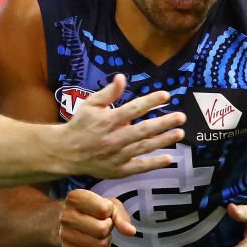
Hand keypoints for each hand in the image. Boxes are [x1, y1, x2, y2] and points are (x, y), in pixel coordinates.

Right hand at [59, 189, 136, 246]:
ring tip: (100, 233)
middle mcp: (65, 216)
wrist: (70, 220)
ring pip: (99, 245)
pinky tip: (95, 242)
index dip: (109, 211)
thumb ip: (120, 216)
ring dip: (106, 240)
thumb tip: (131, 232)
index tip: (103, 210)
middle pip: (101, 229)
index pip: (103, 210)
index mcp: (75, 198)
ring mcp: (64, 235)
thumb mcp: (109, 204)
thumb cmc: (93, 209)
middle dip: (108, 227)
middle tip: (103, 223)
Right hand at [64, 74, 185, 179]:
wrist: (65, 152)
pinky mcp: (118, 169)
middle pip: (143, 130)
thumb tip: (122, 77)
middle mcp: (114, 138)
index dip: (150, 102)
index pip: (133, 109)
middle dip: (164, 123)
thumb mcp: (90, 104)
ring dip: (163, 140)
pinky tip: (168, 158)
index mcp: (108, 120)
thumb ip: (108, 93)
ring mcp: (117, 156)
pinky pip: (138, 167)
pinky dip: (153, 164)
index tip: (166, 95)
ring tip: (180, 133)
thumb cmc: (80, 124)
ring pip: (144, 147)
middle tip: (181, 117)